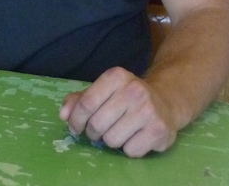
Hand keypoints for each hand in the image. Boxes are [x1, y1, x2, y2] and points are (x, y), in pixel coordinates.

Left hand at [59, 67, 177, 157]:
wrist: (165, 102)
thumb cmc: (126, 97)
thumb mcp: (102, 91)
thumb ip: (79, 100)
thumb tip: (63, 115)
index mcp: (116, 76)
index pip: (86, 103)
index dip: (76, 119)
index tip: (75, 127)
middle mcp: (133, 90)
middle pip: (97, 123)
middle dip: (93, 132)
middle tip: (99, 130)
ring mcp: (148, 110)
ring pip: (112, 140)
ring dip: (110, 141)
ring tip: (119, 131)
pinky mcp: (159, 130)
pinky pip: (130, 151)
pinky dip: (128, 149)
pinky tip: (135, 137)